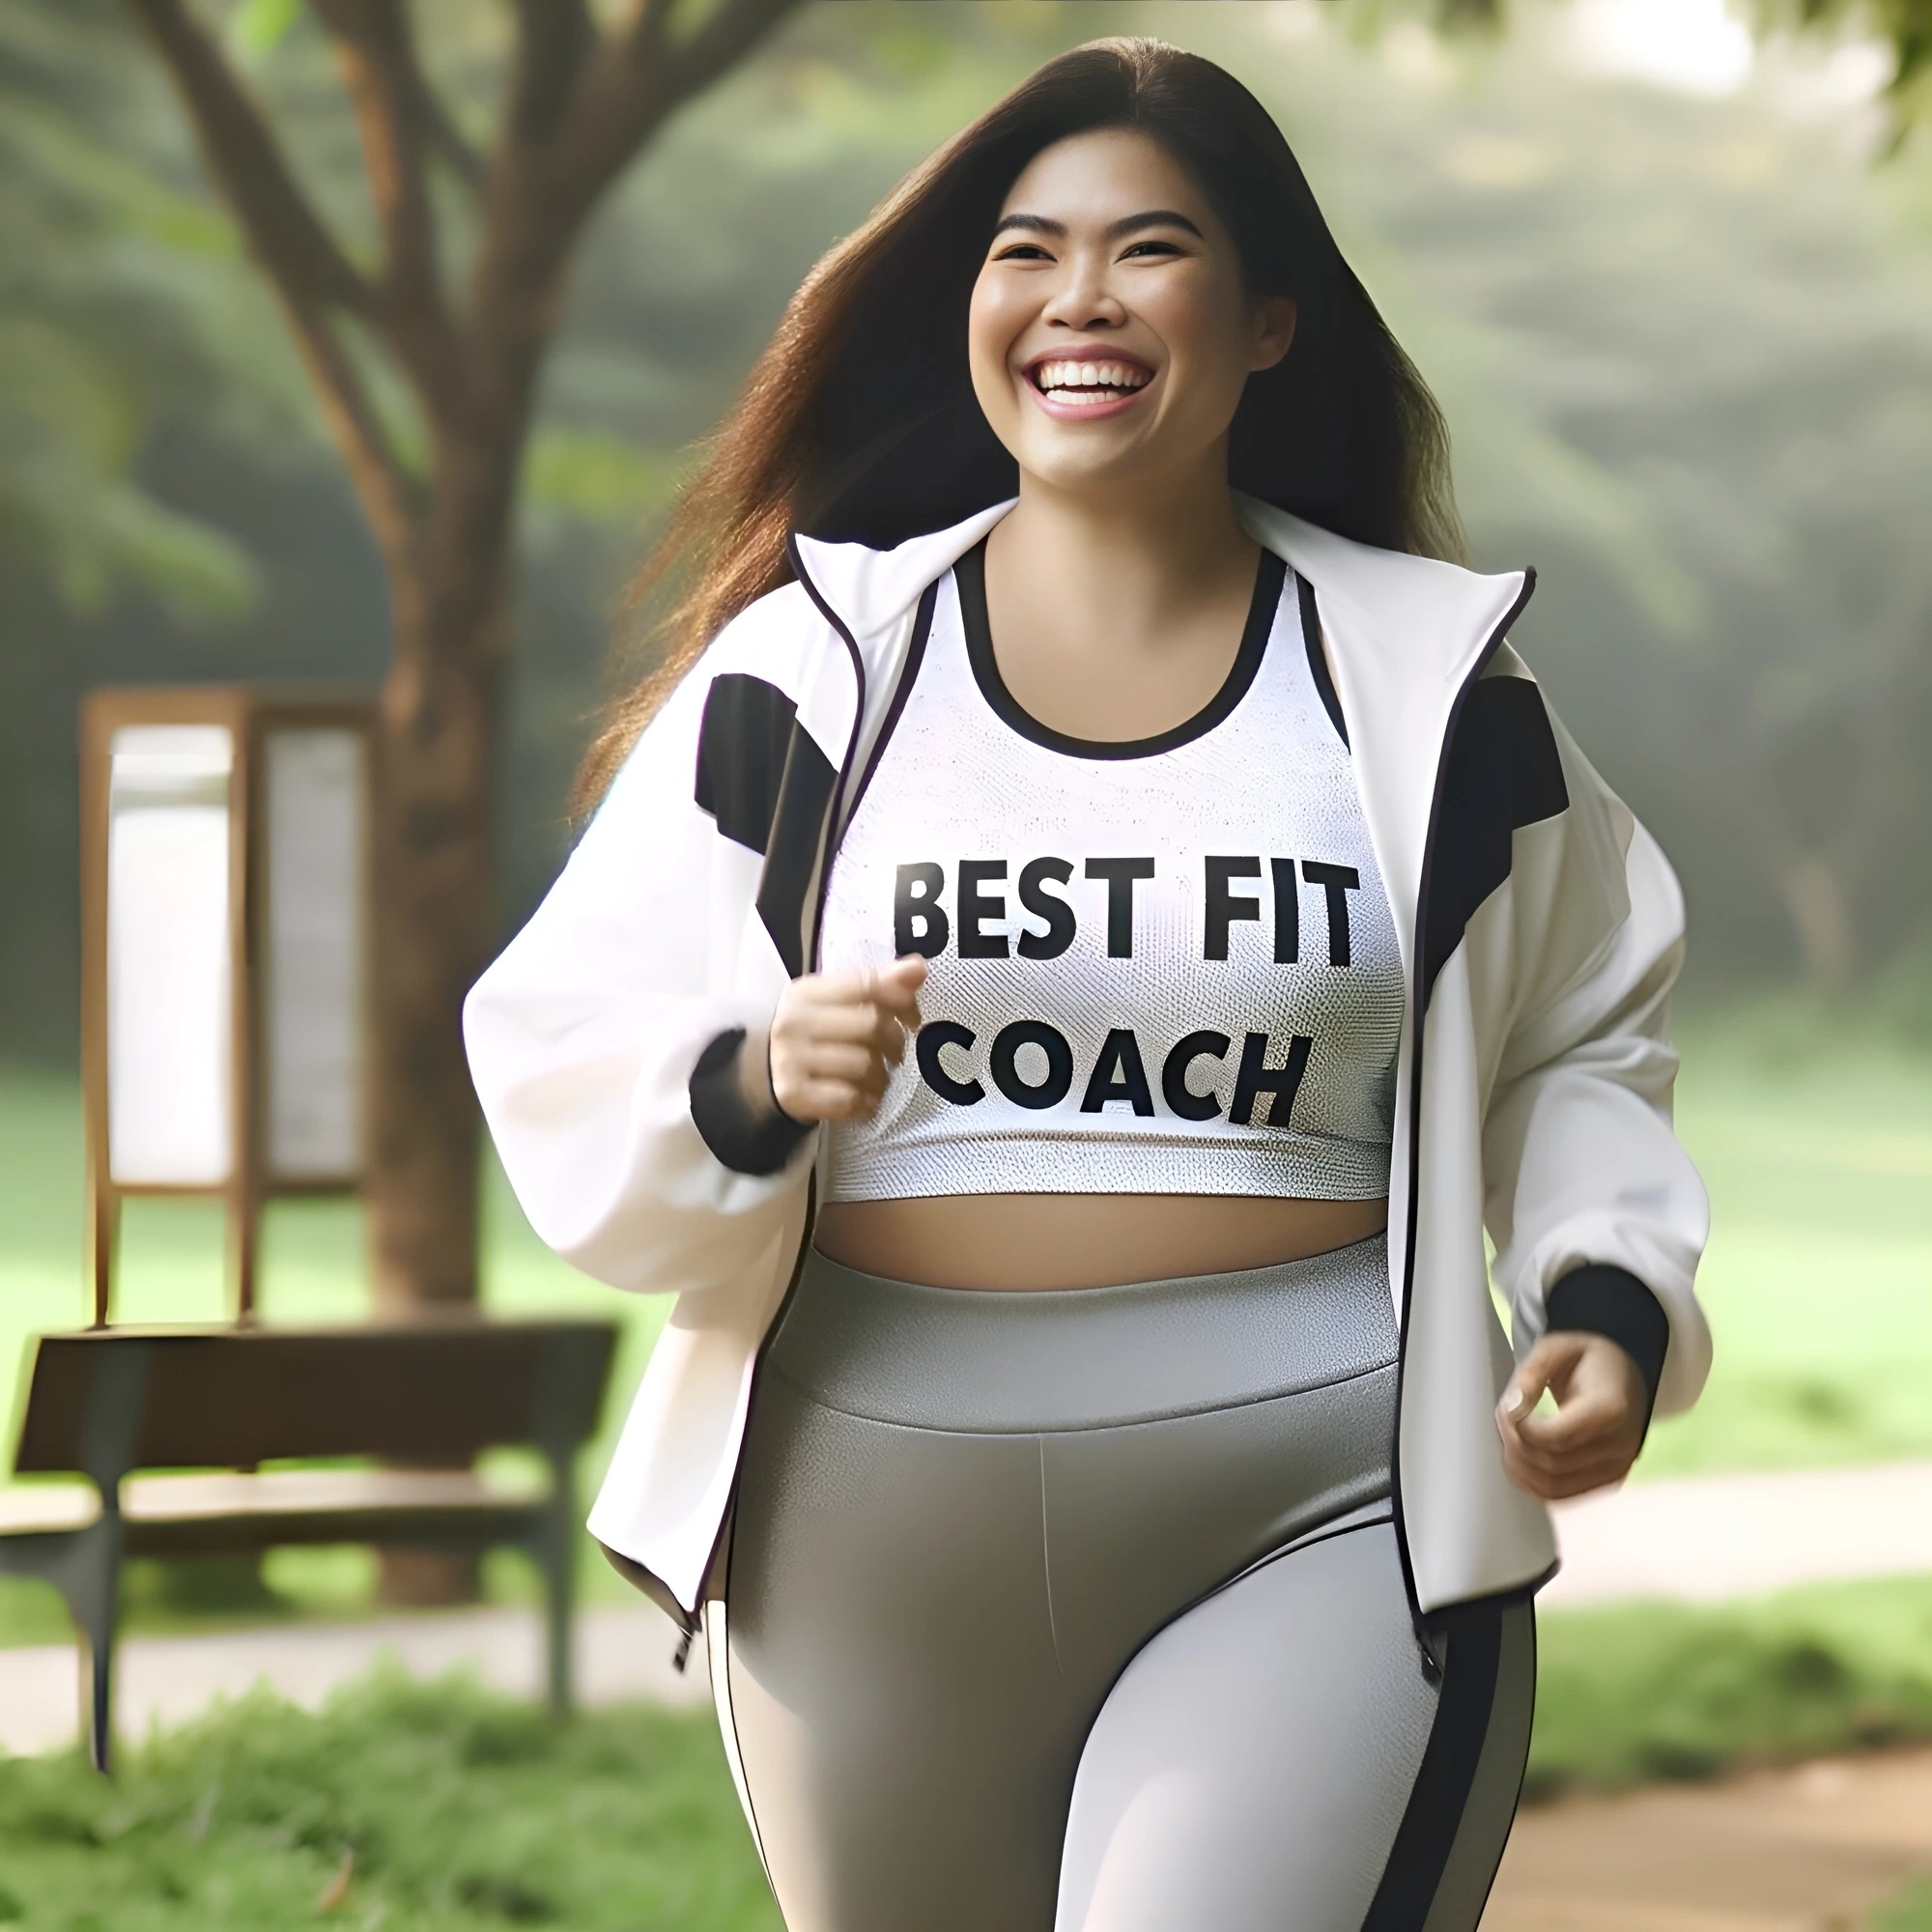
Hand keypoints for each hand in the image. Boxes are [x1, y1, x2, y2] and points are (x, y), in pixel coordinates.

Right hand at [763, 956, 926, 1123]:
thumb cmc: (812, 1035)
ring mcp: (790, 1059)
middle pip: (871, 1025)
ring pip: (865, 1065)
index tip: (913, 1018)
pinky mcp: (793, 1095)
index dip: (902, 1001)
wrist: (763, 1076)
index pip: (867, 984)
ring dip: (882, 1077)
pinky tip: (864, 1099)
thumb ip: (878, 985)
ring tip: (876, 1077)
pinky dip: (867, 1102)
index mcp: (807, 992)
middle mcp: (795, 1022)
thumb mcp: (837, 1004)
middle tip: (894, 1053)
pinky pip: (850, 1099)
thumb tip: (919, 968)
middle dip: (894, 1042)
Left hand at [1495, 1331, 1646, 1501]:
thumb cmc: (1587, 1359)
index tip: (1507, 1408)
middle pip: (1553, 1464)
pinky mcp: (1608, 1481)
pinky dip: (1532, 1483)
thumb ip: (1531, 1373)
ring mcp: (1617, 1468)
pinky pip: (1562, 1496)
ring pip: (1554, 1487)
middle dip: (1515, 1445)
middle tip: (1504, 1419)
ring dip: (1520, 1467)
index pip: (1557, 1437)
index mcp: (1612, 1408)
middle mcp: (1622, 1445)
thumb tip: (1511, 1409)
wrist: (1621, 1377)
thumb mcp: (1556, 1347)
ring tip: (1510, 1437)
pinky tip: (1519, 1459)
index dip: (1522, 1429)